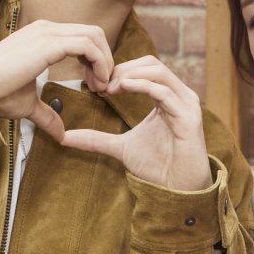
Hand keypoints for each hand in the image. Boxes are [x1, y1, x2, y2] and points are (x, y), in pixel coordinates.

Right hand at [0, 21, 115, 142]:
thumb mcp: (28, 105)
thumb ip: (47, 115)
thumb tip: (61, 134)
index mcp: (42, 37)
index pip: (81, 37)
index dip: (95, 60)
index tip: (95, 86)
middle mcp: (46, 29)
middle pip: (92, 33)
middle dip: (104, 59)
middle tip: (103, 87)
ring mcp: (47, 33)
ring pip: (93, 36)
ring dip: (104, 62)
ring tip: (101, 88)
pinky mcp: (49, 43)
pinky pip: (88, 46)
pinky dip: (99, 64)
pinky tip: (96, 84)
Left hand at [62, 56, 210, 191]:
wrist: (179, 191)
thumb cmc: (158, 167)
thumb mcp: (121, 147)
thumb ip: (96, 139)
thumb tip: (64, 137)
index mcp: (166, 97)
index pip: (143, 68)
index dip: (118, 70)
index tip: (96, 84)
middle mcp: (179, 95)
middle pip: (151, 63)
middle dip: (122, 69)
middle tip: (100, 84)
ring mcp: (186, 104)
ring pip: (159, 72)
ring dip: (130, 75)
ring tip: (109, 87)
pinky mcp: (189, 117)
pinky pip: (165, 93)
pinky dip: (142, 86)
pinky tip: (122, 88)